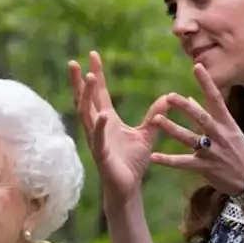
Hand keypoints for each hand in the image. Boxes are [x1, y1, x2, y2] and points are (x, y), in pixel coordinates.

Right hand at [68, 52, 164, 207]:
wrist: (128, 187)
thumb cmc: (133, 162)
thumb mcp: (147, 134)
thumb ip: (154, 115)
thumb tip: (168, 97)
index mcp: (107, 120)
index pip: (99, 93)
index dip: (96, 74)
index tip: (93, 54)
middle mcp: (98, 127)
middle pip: (86, 100)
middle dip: (80, 82)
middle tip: (75, 62)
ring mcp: (97, 140)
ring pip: (88, 115)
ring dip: (86, 97)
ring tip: (88, 79)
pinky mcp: (102, 155)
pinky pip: (99, 139)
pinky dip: (100, 127)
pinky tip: (102, 115)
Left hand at [147, 63, 243, 194]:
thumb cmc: (240, 153)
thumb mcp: (230, 131)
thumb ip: (208, 115)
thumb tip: (190, 99)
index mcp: (227, 123)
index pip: (216, 98)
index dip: (206, 82)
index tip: (197, 67)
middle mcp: (220, 135)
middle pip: (201, 117)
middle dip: (185, 107)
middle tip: (169, 96)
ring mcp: (213, 152)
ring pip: (189, 138)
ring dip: (172, 128)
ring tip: (156, 119)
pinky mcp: (205, 167)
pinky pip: (183, 163)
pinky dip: (168, 160)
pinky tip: (153, 156)